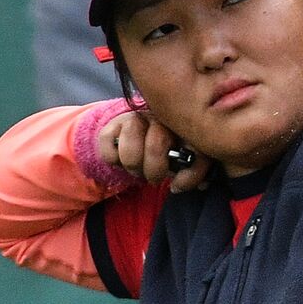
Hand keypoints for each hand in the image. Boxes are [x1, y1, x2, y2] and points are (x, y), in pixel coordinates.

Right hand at [96, 110, 211, 191]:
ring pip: (131, 143)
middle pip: (157, 144)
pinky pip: (108, 142)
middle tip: (154, 179)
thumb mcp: (187, 162)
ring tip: (137, 170)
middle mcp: (162, 116)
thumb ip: (194, 171)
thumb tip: (189, 185)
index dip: (187, 173)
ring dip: (133, 165)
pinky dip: (112, 158)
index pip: (194, 146)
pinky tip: (121, 161)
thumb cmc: (169, 152)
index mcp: (187, 125)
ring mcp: (137, 117)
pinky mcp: (114, 124)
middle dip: (154, 171)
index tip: (177, 186)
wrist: (139, 138)